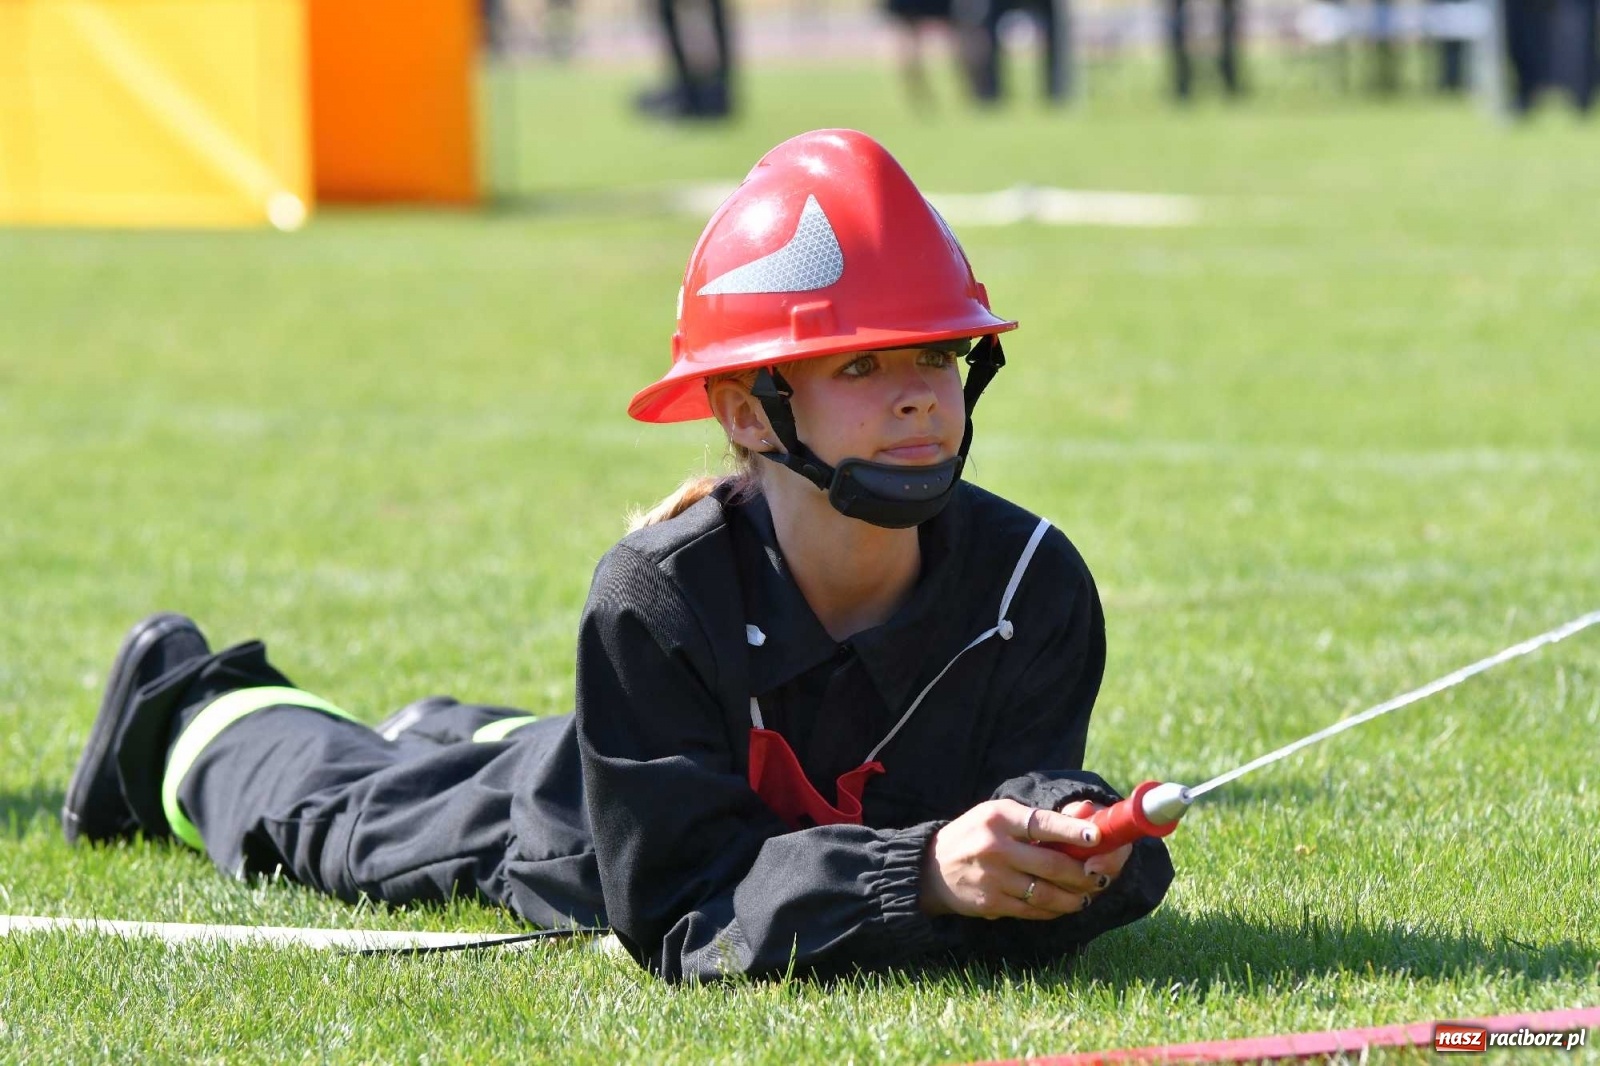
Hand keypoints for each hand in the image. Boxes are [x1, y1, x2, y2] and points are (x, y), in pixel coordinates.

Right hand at [919, 798, 1132, 919]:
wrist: (932, 867)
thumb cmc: (975, 834)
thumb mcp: (998, 815)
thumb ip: (1038, 818)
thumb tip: (1086, 816)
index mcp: (999, 818)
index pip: (1043, 823)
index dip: (1073, 830)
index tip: (1097, 837)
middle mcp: (995, 847)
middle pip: (1052, 865)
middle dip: (1084, 873)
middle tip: (1101, 876)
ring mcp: (993, 878)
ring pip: (1046, 893)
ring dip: (1074, 897)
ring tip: (1088, 894)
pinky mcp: (991, 902)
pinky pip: (1032, 911)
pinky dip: (1053, 910)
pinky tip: (1064, 905)